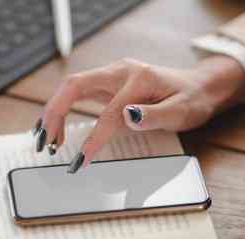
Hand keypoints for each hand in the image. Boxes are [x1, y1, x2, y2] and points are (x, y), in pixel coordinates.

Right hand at [33, 56, 244, 172]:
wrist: (198, 87)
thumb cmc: (191, 100)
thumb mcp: (181, 111)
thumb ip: (154, 115)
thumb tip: (128, 117)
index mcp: (138, 78)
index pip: (108, 112)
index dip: (93, 138)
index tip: (82, 161)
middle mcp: (120, 71)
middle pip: (75, 85)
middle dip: (55, 113)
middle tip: (45, 143)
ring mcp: (112, 76)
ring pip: (71, 88)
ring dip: (54, 111)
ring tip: (46, 140)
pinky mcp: (108, 84)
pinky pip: (78, 93)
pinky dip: (63, 110)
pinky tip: (58, 129)